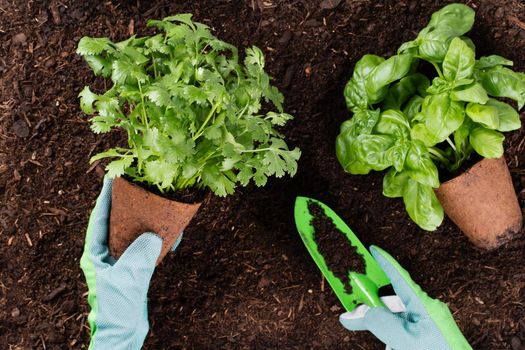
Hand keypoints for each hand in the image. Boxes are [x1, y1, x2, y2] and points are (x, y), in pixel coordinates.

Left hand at [80, 177, 179, 349]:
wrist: (122, 334)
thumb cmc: (117, 309)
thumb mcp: (127, 279)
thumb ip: (139, 256)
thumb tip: (154, 235)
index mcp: (95, 255)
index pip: (98, 220)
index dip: (106, 199)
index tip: (113, 179)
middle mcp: (105, 256)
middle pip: (115, 223)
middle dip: (126, 205)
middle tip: (138, 187)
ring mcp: (120, 263)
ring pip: (132, 235)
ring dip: (144, 222)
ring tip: (156, 206)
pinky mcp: (133, 271)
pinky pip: (145, 249)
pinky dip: (156, 241)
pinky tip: (169, 236)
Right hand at [339, 246, 471, 349]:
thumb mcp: (402, 338)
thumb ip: (378, 323)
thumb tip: (355, 314)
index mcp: (422, 303)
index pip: (398, 276)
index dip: (384, 262)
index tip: (373, 249)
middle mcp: (428, 309)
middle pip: (394, 301)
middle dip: (376, 310)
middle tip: (356, 317)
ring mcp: (431, 322)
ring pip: (400, 318)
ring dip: (388, 331)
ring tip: (388, 345)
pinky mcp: (433, 333)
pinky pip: (408, 329)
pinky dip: (397, 338)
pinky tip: (395, 348)